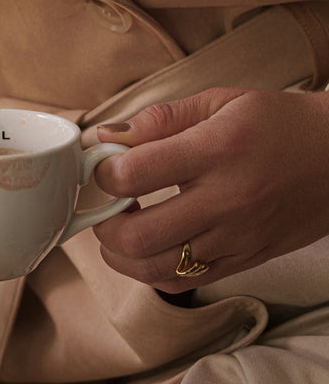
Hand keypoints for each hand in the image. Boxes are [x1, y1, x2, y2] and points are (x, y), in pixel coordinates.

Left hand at [92, 86, 328, 292]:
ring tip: (121, 229)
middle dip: (102, 224)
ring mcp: (236, 237)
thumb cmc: (280, 124)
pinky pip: (184, 282)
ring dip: (121, 254)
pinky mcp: (245, 260)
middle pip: (137, 235)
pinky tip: (150, 248)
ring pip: (155, 269)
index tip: (103, 165)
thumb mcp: (222, 101)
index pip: (134, 174)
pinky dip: (152, 271)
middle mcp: (226, 200)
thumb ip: (160, 119)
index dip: (102, 172)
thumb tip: (105, 135)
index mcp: (217, 151)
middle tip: (104, 206)